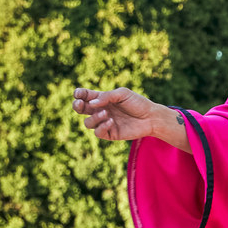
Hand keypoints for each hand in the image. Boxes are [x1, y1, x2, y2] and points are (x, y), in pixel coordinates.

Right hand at [73, 86, 188, 148]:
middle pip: (81, 109)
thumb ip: (106, 97)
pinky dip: (102, 127)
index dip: (79, 94)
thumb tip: (90, 103)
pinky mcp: (110, 134)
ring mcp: (104, 123)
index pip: (85, 96)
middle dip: (77, 106)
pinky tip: (111, 121)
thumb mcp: (122, 94)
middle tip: (80, 104)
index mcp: (102, 99)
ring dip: (94, 118)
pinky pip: (98, 132)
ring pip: (88, 123)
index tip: (78, 94)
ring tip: (106, 113)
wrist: (151, 117)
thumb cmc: (137, 103)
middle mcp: (101, 110)